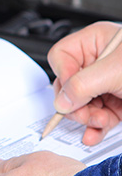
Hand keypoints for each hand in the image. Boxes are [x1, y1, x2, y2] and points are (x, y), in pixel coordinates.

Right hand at [48, 21, 121, 144]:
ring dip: (87, 118)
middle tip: (86, 112)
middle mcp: (99, 61)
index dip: (64, 78)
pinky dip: (95, 128)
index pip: (60, 57)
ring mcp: (108, 83)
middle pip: (68, 86)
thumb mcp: (116, 70)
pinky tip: (94, 133)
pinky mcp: (118, 102)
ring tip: (98, 122)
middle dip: (76, 105)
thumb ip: (83, 84)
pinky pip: (97, 116)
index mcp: (95, 41)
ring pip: (80, 105)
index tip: (74, 92)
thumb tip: (61, 100)